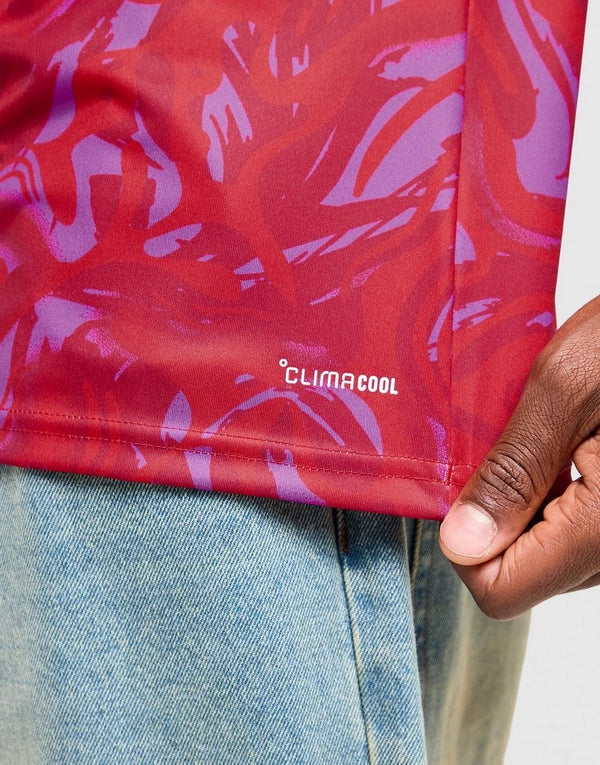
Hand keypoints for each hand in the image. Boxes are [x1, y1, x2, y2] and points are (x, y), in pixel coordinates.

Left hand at [438, 295, 599, 619]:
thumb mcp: (567, 385)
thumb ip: (513, 470)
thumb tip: (462, 541)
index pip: (499, 589)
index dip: (465, 542)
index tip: (464, 484)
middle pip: (524, 572)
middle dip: (498, 513)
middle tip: (505, 445)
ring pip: (553, 552)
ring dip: (530, 500)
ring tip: (546, 436)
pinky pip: (581, 531)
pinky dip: (560, 493)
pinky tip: (571, 440)